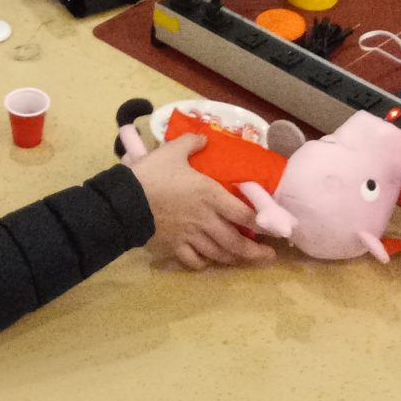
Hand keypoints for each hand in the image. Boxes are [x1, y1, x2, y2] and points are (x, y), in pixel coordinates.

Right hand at [128, 134, 276, 270]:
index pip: (244, 214)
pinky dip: (204, 264)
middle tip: (268, 256)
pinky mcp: (175, 247)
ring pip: (219, 253)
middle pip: (236, 241)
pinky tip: (207, 261)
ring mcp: (191, 237)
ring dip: (234, 258)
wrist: (126, 201)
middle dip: (255, 252)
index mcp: (211, 195)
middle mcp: (206, 220)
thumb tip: (205, 137)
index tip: (274, 230)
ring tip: (244, 259)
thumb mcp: (173, 151)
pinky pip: (194, 261)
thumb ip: (192, 143)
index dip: (262, 224)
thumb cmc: (153, 175)